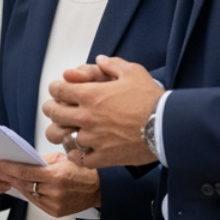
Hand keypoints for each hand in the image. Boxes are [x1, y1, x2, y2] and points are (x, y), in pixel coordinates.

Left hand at [0, 153, 101, 216]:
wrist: (97, 189)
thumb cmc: (80, 171)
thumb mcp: (61, 159)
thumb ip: (41, 161)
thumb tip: (22, 161)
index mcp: (56, 176)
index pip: (26, 172)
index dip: (10, 169)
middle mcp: (55, 192)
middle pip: (24, 184)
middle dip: (10, 176)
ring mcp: (54, 204)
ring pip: (28, 194)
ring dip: (17, 185)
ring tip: (7, 177)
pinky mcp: (55, 212)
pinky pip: (35, 202)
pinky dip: (28, 194)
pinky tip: (21, 187)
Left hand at [41, 55, 161, 167]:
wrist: (167, 126)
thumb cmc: (150, 99)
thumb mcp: (133, 72)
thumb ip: (112, 65)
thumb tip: (100, 60)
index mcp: (89, 94)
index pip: (57, 89)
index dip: (56, 88)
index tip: (61, 90)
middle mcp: (86, 116)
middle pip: (52, 112)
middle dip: (52, 108)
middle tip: (58, 109)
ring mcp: (92, 138)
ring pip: (61, 137)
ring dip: (61, 133)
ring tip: (67, 131)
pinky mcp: (102, 156)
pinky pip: (79, 159)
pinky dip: (77, 155)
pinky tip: (80, 150)